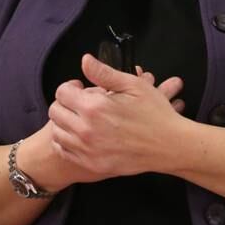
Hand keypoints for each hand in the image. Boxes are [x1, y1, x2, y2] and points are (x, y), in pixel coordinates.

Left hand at [47, 55, 186, 176]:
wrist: (169, 145)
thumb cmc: (154, 113)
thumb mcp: (133, 85)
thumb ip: (104, 72)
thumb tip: (85, 60)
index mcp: (95, 107)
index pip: (62, 92)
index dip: (70, 86)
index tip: (81, 87)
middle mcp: (86, 130)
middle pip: (55, 112)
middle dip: (65, 103)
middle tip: (80, 102)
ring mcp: (88, 150)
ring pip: (57, 133)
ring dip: (65, 122)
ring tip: (81, 118)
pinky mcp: (92, 164)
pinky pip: (65, 151)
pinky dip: (68, 141)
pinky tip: (82, 134)